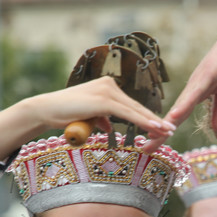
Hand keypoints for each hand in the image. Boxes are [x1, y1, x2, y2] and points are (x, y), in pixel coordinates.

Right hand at [0, 77, 175, 160]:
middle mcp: (109, 85)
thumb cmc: (65, 115)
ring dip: (152, 122)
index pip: (132, 105)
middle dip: (155, 120)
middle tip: (171, 130)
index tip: (161, 126)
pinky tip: (154, 127)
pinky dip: (142, 121)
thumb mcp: (89, 117)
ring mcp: (106, 91)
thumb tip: (110, 127)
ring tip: (167, 131)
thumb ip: (101, 118)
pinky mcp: (102, 100)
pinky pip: (126, 113)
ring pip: (135, 110)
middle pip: (137, 107)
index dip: (147, 117)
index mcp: (107, 87)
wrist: (46, 110)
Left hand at [144, 14, 216, 152]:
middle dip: (160, 132)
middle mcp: (194, 87)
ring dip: (168, 120)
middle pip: (174, 114)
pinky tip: (176, 115)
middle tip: (145, 148)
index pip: (178, 117)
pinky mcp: (210, 73)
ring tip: (154, 134)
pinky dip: (185, 104)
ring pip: (182, 104)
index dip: (165, 132)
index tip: (152, 146)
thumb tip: (216, 128)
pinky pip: (196, 92)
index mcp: (196, 93)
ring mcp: (200, 79)